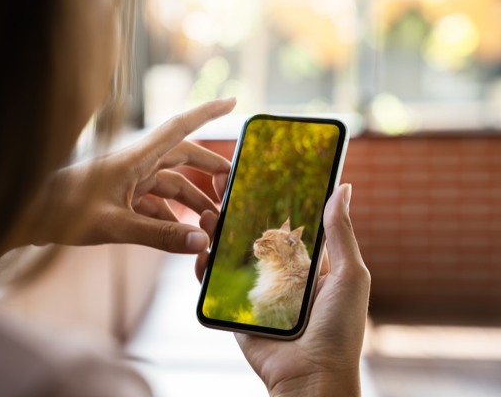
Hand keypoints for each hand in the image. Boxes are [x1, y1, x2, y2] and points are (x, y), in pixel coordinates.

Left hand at [30, 97, 235, 252]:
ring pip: (170, 184)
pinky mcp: (120, 198)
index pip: (179, 128)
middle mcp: (135, 164)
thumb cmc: (62, 211)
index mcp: (135, 158)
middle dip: (209, 170)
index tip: (233, 102)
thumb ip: (158, 235)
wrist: (28, 217)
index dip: (208, 113)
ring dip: (191, 200)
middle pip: (182, 158)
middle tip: (232, 186)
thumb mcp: (115, 225)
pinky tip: (181, 233)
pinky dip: (170, 216)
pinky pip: (154, 203)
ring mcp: (128, 181)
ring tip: (211, 221)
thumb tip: (200, 241)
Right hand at [195, 184, 369, 396]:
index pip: (285, 226)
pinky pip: (214, 286)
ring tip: (209, 211)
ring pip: (230, 256)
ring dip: (217, 233)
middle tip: (224, 185)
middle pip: (253, 237)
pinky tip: (200, 248)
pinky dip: (203, 267)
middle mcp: (279, 276)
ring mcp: (255, 293)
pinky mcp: (235, 311)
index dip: (271, 202)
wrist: (312, 378)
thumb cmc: (340, 330)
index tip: (257, 175)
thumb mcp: (350, 275)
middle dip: (238, 212)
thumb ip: (341, 233)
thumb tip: (342, 187)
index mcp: (308, 266)